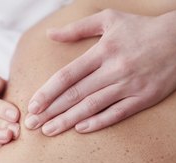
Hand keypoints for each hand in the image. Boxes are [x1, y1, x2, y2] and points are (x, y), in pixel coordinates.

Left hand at [25, 9, 175, 135]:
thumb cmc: (140, 29)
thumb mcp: (108, 20)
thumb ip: (77, 29)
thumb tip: (50, 34)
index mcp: (102, 51)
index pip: (68, 75)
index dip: (48, 92)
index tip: (32, 105)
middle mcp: (114, 69)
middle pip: (76, 94)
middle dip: (51, 111)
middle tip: (32, 124)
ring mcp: (129, 85)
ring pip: (93, 106)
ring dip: (68, 120)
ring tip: (48, 131)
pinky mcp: (144, 98)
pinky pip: (118, 113)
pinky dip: (99, 122)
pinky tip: (80, 129)